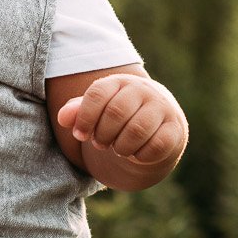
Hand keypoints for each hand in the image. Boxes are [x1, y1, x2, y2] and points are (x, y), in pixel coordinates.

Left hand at [55, 73, 186, 169]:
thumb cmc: (118, 117)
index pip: (97, 94)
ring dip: (121, 147)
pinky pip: (155, 146)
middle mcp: (142, 90)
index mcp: (118, 82)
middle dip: (102, 135)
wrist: (157, 123)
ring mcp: (161, 108)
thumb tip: (63, 118)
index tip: (80, 135)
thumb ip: (77, 112)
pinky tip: (137, 153)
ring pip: (136, 131)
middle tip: (100, 144)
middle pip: (116, 112)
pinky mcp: (175, 128)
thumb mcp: (96, 111)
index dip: (84, 118)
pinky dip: (140, 156)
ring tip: (118, 148)